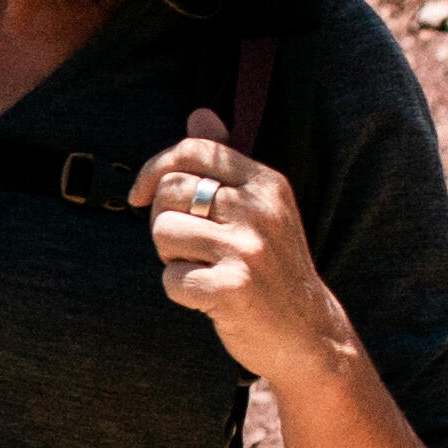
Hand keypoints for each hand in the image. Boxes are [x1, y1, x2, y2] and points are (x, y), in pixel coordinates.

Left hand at [145, 111, 349, 390]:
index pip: (193, 150)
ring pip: (163, 233)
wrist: (308, 334)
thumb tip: (198, 113)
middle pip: (168, 192)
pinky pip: (170, 280)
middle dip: (162, 221)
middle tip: (188, 247)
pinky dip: (179, 292)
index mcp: (266, 183)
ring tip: (203, 270)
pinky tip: (207, 299)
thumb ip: (225, 162)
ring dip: (170, 258)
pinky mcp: (231, 289)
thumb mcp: (260, 208)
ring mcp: (247, 249)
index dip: (154, 168)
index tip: (139, 196)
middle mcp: (259, 210)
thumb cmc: (272, 267)